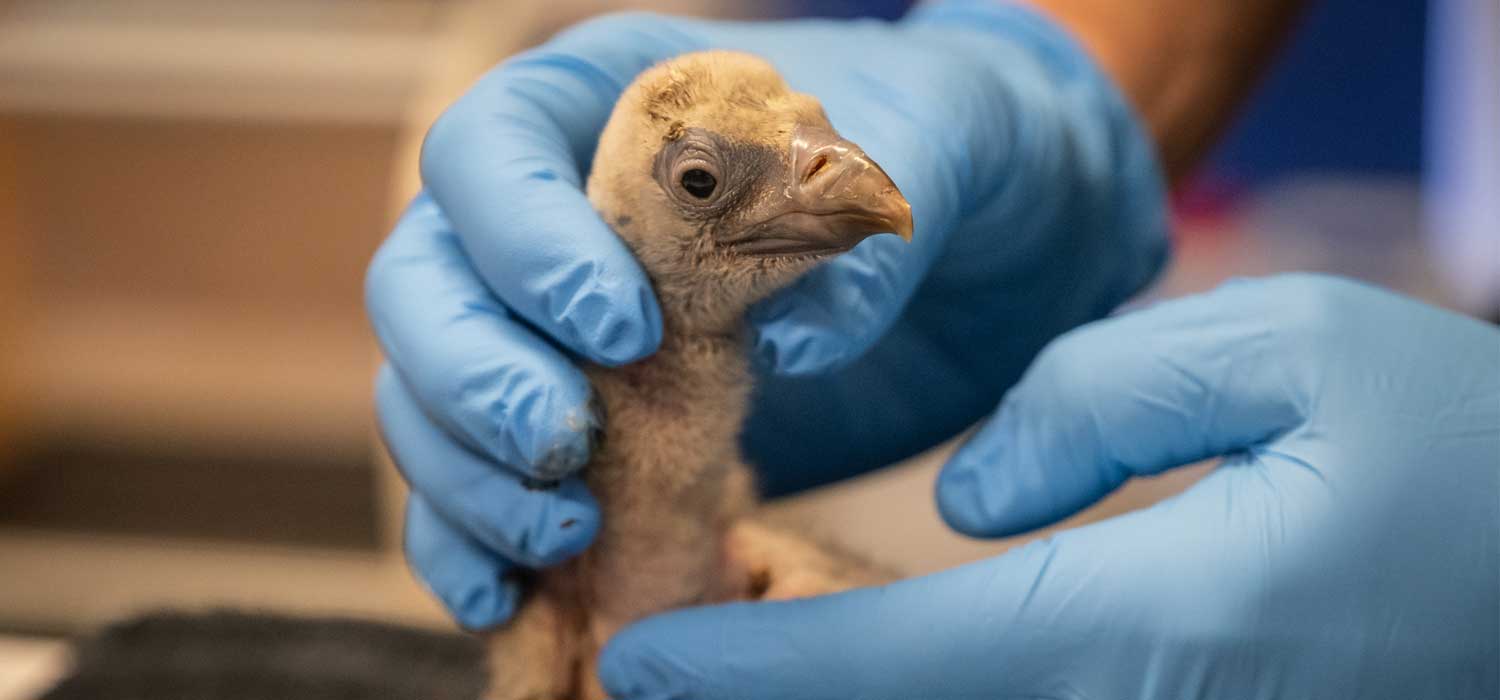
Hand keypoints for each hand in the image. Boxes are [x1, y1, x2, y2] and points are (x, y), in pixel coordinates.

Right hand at [365, 2, 1166, 627]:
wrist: (996, 237)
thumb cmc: (955, 148)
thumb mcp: (942, 138)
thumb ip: (862, 206)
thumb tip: (784, 346)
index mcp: (617, 104)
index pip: (494, 147)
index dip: (522, 239)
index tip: (621, 327)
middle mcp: (557, 212)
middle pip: (424, 279)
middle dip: (470, 372)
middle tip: (560, 444)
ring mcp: (554, 326)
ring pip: (425, 390)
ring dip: (464, 472)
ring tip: (563, 529)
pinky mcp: (587, 428)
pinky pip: (471, 482)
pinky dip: (469, 539)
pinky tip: (509, 590)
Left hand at [599, 275, 1499, 698]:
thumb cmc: (1465, 454)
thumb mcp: (1294, 351)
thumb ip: (1099, 401)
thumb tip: (971, 500)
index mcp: (1151, 626)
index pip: (897, 666)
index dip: (750, 672)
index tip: (645, 661)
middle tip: (666, 670)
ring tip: (755, 659)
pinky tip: (895, 667)